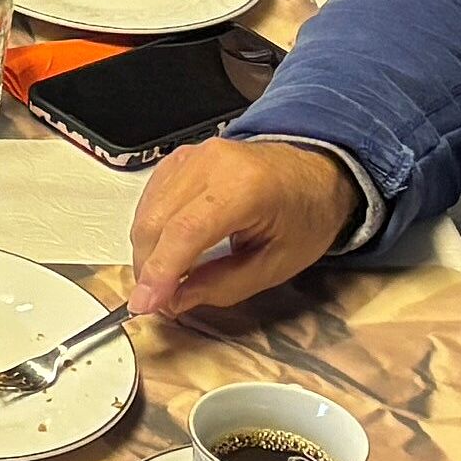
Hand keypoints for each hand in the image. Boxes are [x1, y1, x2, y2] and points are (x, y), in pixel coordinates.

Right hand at [118, 136, 359, 324]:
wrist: (316, 172)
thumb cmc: (305, 217)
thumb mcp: (276, 265)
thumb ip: (224, 285)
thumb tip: (176, 299)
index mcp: (245, 187)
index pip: (186, 231)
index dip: (160, 271)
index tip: (145, 304)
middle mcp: (213, 163)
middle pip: (157, 220)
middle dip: (148, 268)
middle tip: (157, 302)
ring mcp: (194, 155)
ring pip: (147, 210)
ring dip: (146, 251)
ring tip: (164, 280)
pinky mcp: (182, 157)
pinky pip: (151, 198)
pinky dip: (150, 230)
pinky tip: (165, 251)